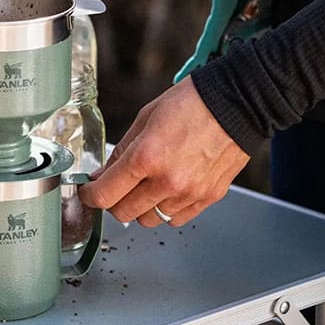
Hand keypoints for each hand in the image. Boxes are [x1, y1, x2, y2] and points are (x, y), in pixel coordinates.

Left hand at [78, 77, 249, 226]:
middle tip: (114, 186)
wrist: (237, 104)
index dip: (89, 195)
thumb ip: (121, 152)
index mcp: (146, 157)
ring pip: (149, 220)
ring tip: (145, 185)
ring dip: (140, 207)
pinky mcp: (208, 198)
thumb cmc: (191, 104)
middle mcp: (167, 181)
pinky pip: (176, 220)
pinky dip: (166, 210)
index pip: (105, 195)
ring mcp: (189, 193)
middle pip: (124, 213)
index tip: (88, 191)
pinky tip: (167, 190)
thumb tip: (102, 175)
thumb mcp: (144, 119)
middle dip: (112, 201)